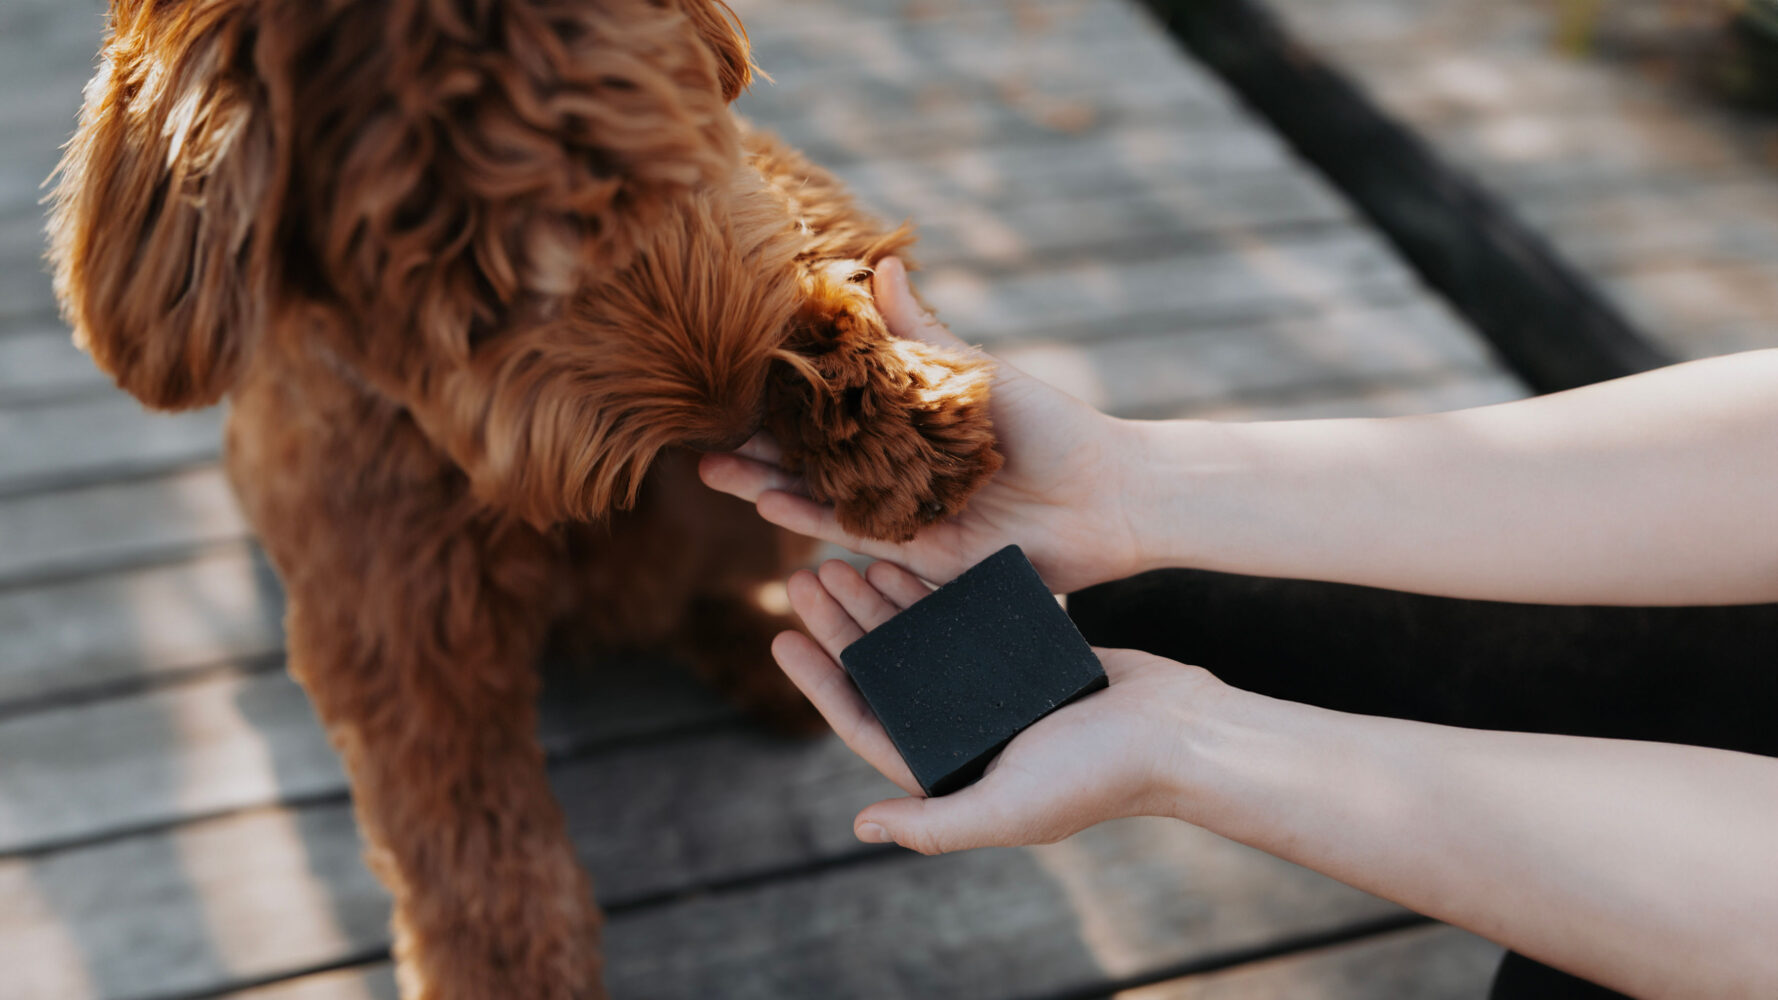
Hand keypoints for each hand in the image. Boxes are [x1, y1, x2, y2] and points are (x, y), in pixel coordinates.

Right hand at [701, 257, 1144, 593]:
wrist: (1106, 495)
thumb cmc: (1051, 427)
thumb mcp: (975, 374)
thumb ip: (919, 333)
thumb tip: (879, 265)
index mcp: (908, 419)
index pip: (831, 407)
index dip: (781, 399)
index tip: (729, 383)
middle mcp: (897, 466)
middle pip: (814, 457)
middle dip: (759, 447)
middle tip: (700, 435)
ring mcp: (903, 510)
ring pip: (821, 495)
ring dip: (767, 484)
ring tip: (714, 468)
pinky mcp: (916, 550)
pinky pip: (854, 531)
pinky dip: (811, 518)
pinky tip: (768, 502)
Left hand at [771, 558, 1222, 853]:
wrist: (1178, 730)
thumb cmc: (1098, 776)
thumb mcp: (1008, 808)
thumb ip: (935, 823)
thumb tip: (861, 826)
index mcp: (950, 768)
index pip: (864, 722)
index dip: (819, 682)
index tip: (783, 636)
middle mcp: (962, 728)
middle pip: (882, 671)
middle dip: (841, 627)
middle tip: (807, 578)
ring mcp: (989, 689)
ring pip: (914, 638)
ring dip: (878, 601)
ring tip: (842, 559)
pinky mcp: (1017, 652)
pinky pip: (956, 616)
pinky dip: (926, 589)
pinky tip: (901, 555)